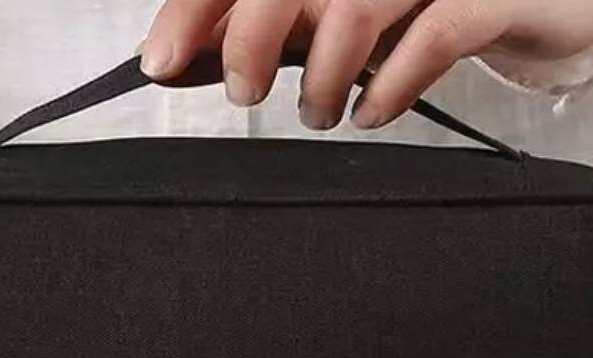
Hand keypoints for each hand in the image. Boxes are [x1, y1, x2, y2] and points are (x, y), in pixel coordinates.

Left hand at [143, 0, 592, 129]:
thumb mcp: (352, 7)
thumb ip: (282, 25)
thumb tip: (192, 59)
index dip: (198, 7)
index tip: (160, 59)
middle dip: (249, 38)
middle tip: (242, 90)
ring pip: (356, 4)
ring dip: (320, 73)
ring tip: (315, 111)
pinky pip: (432, 39)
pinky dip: (390, 86)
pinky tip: (373, 112)